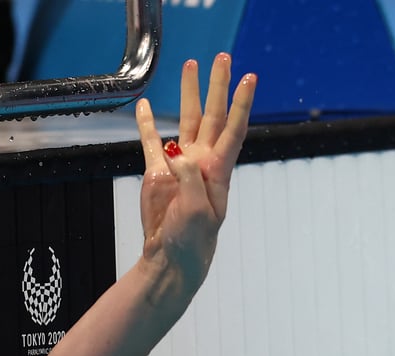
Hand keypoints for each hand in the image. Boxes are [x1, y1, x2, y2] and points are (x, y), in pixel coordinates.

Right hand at [134, 53, 256, 286]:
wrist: (171, 258)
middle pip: (212, 115)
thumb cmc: (193, 239)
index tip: (249, 78)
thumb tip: (175, 154)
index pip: (234, 129)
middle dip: (217, 86)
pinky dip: (148, 124)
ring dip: (189, 94)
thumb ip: (189, 179)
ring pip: (186, 121)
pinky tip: (145, 106)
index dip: (242, 103)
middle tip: (221, 58)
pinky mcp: (156, 173)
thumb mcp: (197, 211)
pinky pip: (151, 142)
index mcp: (219, 171)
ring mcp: (179, 165)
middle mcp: (202, 162)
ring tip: (190, 66)